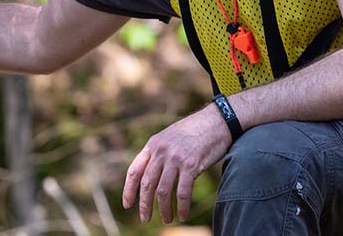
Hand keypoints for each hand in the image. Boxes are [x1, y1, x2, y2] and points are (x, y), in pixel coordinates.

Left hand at [122, 103, 231, 223]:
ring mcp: (175, 158)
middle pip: (147, 183)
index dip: (129, 190)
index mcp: (152, 145)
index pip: (134, 171)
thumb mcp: (169, 138)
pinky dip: (182, 207)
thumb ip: (159, 154)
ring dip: (164, 209)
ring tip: (166, 219)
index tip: (127, 205)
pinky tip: (183, 215)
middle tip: (145, 218)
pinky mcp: (191, 165)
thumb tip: (152, 175)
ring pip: (163, 190)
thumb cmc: (194, 132)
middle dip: (144, 204)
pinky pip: (182, 192)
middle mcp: (161, 151)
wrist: (216, 122)